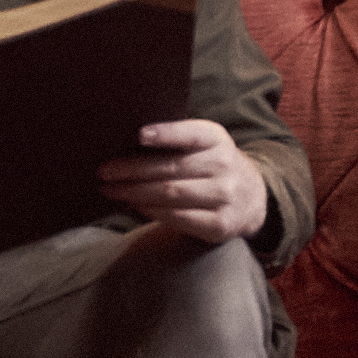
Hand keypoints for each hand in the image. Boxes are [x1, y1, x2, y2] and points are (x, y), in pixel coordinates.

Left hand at [99, 116, 268, 247]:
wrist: (254, 199)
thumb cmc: (213, 165)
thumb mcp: (206, 143)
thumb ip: (177, 139)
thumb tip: (126, 143)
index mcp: (217, 139)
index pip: (191, 134)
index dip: (166, 133)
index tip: (139, 135)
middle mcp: (224, 166)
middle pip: (170, 168)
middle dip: (132, 170)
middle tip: (104, 171)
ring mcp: (224, 197)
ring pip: (170, 194)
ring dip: (134, 192)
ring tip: (111, 190)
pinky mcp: (219, 224)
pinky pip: (178, 217)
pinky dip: (151, 211)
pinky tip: (134, 205)